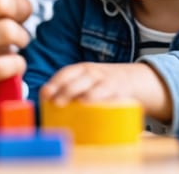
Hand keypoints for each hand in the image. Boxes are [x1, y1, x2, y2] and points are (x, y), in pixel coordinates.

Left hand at [40, 62, 172, 121]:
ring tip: (80, 104)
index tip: (45, 94)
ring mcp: (108, 84)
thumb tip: (44, 99)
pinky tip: (100, 110)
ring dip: (88, 97)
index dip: (55, 83)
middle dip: (68, 91)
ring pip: (97, 89)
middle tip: (57, 103)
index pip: (66, 73)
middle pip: (79, 81)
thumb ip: (68, 86)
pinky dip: (107, 104)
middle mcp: (95, 74)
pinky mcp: (121, 95)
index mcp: (83, 69)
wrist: (133, 79)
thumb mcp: (85, 78)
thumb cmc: (101, 83)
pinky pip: (114, 99)